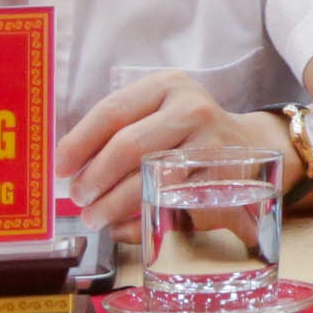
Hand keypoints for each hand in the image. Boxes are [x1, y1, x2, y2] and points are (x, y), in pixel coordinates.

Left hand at [54, 72, 276, 240]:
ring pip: (149, 180)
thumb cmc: (187, 131)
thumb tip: (70, 171)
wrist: (252, 145)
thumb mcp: (158, 111)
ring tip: (94, 217)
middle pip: (128, 146)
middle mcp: (193, 110)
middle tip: (78, 198)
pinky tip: (122, 227)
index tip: (60, 169)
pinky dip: (140, 222)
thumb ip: (118, 131)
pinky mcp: (222, 183)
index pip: (113, 111)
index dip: (79, 143)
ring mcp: (211, 147)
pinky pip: (171, 206)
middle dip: (95, 178)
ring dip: (112, 206)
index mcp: (168, 86)